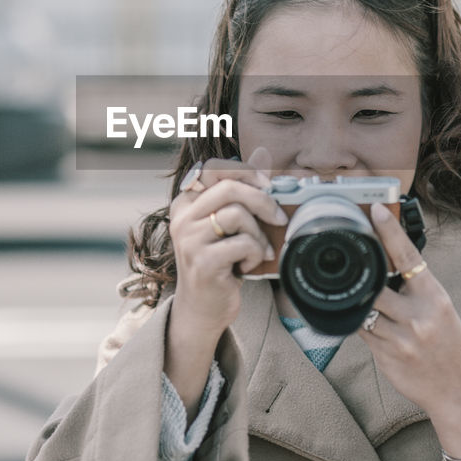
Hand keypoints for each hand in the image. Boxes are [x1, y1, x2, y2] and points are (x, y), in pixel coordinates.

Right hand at [164, 146, 286, 419]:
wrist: (203, 308)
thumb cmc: (219, 263)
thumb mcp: (227, 224)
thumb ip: (240, 190)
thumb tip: (262, 153)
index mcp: (186, 202)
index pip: (213, 168)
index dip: (244, 171)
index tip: (266, 185)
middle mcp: (183, 217)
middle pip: (229, 188)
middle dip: (262, 199)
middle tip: (277, 216)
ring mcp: (190, 240)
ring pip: (237, 215)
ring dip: (258, 234)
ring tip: (257, 250)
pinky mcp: (203, 262)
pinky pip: (242, 243)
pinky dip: (256, 253)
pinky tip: (250, 264)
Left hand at [358, 203, 460, 438]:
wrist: (457, 390)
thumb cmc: (448, 344)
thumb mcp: (441, 309)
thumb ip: (415, 288)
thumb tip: (384, 264)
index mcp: (435, 297)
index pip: (408, 257)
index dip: (390, 231)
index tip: (375, 210)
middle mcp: (419, 316)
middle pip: (375, 285)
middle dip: (364, 278)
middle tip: (353, 265)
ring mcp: (401, 338)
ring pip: (363, 309)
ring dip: (360, 304)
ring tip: (363, 301)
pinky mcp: (386, 356)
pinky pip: (361, 331)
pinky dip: (359, 323)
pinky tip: (368, 324)